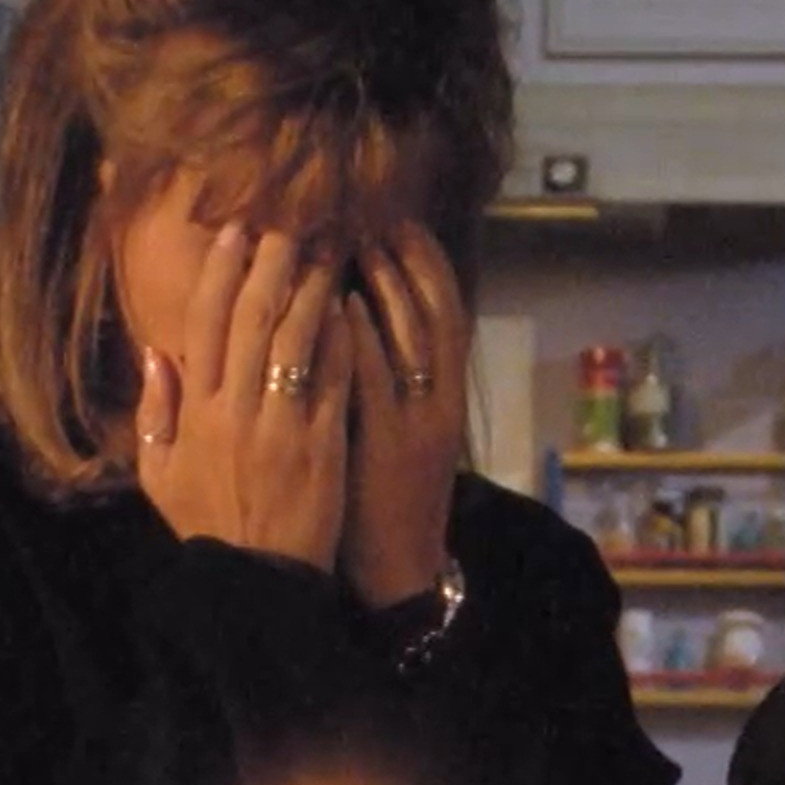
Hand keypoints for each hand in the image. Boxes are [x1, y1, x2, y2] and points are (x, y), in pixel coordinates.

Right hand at [131, 225, 351, 571]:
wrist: (255, 582)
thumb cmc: (207, 524)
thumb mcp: (159, 473)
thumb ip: (153, 411)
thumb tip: (154, 352)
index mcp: (194, 413)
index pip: (204, 325)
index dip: (219, 273)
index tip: (234, 232)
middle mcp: (235, 410)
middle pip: (253, 319)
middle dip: (271, 263)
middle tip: (289, 222)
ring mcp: (283, 426)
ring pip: (297, 339)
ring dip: (312, 287)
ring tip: (326, 249)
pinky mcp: (324, 444)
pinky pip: (334, 379)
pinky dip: (341, 338)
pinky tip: (351, 305)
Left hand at [339, 223, 471, 609]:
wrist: (398, 571)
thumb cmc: (387, 498)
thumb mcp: (401, 431)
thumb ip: (387, 379)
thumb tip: (363, 318)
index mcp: (443, 396)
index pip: (446, 314)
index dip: (427, 265)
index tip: (401, 221)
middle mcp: (439, 401)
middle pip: (435, 313)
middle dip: (410, 261)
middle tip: (378, 213)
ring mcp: (417, 422)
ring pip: (412, 339)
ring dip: (387, 285)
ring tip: (359, 239)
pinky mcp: (387, 445)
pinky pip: (374, 382)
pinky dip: (361, 339)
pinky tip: (339, 304)